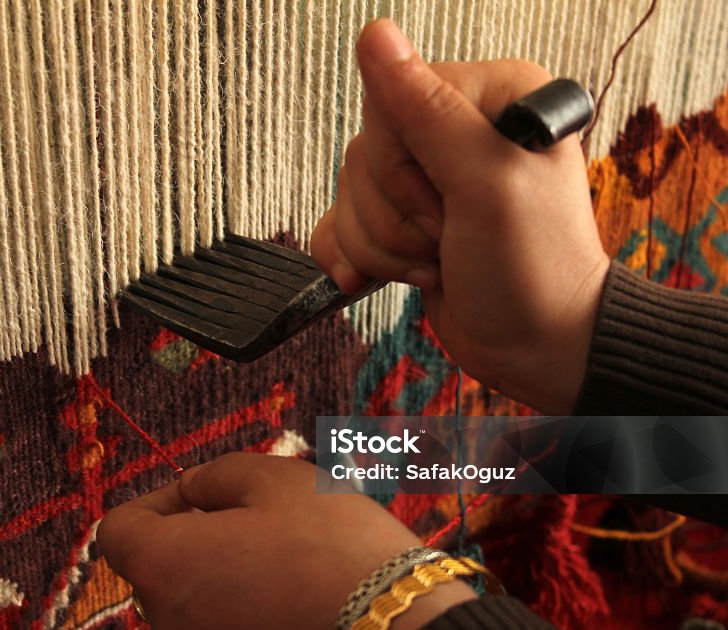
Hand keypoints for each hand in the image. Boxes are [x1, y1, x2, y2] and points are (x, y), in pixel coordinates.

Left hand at [97, 452, 474, 629]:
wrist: (396, 624)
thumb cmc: (329, 541)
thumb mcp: (269, 477)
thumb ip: (210, 476)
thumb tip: (191, 492)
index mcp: (163, 566)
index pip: (118, 529)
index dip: (154, 500)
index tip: (199, 493)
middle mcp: (168, 622)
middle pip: (154, 566)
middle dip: (189, 532)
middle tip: (249, 512)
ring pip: (189, 597)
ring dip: (216, 568)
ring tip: (277, 549)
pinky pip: (220, 627)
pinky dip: (239, 603)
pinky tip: (288, 586)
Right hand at [310, 20, 609, 413]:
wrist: (536, 347)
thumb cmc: (532, 268)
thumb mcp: (484, 183)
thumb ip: (425, 110)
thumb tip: (375, 35)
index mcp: (487, 97)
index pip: (393, 102)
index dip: (404, 165)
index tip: (449, 203)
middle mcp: (453, 130)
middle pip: (366, 153)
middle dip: (396, 215)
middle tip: (449, 236)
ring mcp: (424, 180)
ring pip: (349, 194)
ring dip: (383, 245)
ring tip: (437, 261)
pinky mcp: (400, 221)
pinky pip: (340, 224)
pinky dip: (353, 257)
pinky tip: (386, 277)